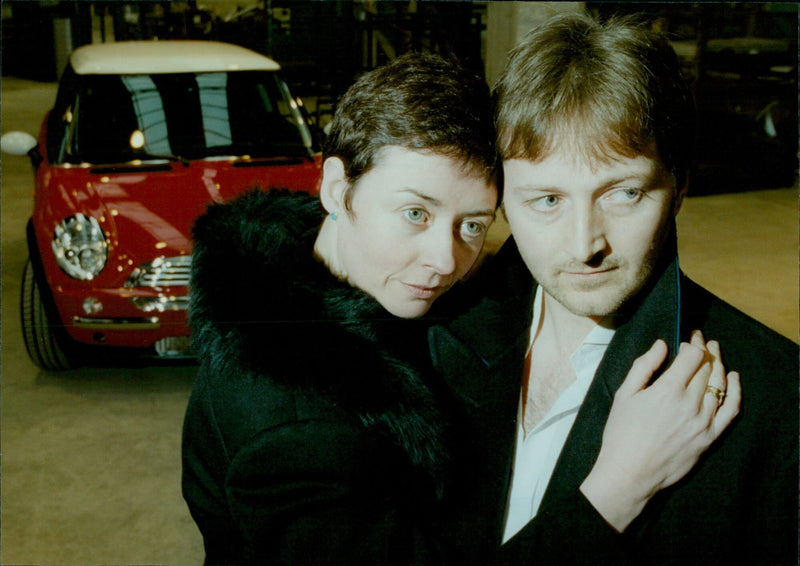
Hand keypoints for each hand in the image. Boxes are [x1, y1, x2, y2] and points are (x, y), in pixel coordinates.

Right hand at [580, 331, 740, 531]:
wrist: (630, 473)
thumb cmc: (621, 433)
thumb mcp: (624, 394)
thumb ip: (644, 366)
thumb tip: (662, 345)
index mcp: (668, 390)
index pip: (692, 356)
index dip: (693, 343)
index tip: (690, 337)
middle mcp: (690, 403)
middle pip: (706, 368)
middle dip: (705, 351)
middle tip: (702, 341)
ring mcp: (703, 421)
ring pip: (719, 384)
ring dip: (718, 365)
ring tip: (715, 354)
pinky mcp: (710, 437)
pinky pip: (730, 410)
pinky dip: (735, 391)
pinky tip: (733, 378)